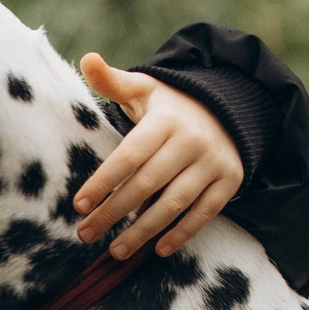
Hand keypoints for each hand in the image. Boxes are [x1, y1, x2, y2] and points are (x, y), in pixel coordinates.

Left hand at [73, 54, 245, 258]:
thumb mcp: (144, 89)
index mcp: (165, 120)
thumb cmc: (170, 107)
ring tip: (115, 250)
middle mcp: (191, 141)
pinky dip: (182, 232)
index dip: (104, 181)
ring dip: (144, 231)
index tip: (79, 204)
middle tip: (85, 233)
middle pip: (147, 184)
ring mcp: (213, 162)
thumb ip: (113, 81)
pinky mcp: (229, 181)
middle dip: (114, 212)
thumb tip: (87, 59)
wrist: (227, 109)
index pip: (129, 155)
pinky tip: (158, 250)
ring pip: (174, 203)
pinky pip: (205, 212)